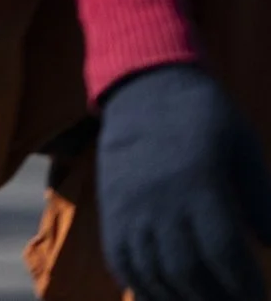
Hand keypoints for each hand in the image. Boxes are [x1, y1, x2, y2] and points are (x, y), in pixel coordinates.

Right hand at [98, 63, 270, 300]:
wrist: (143, 87)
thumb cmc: (203, 117)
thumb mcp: (243, 146)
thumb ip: (259, 196)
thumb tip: (270, 244)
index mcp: (198, 183)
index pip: (222, 252)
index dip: (243, 285)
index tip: (260, 299)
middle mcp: (159, 199)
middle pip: (185, 270)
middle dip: (213, 300)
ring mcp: (129, 205)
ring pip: (150, 270)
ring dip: (177, 298)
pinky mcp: (111, 207)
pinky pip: (119, 258)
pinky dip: (140, 285)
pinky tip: (161, 294)